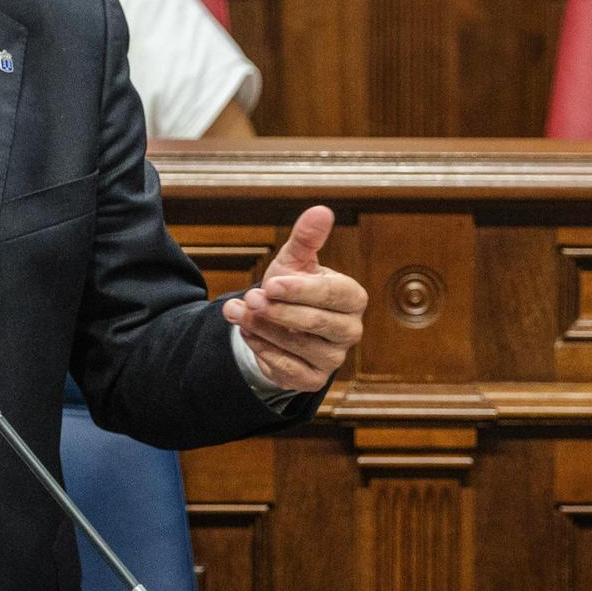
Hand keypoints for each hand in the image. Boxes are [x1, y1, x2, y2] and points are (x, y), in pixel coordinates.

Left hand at [221, 205, 366, 391]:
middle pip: (318, 323)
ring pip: (298, 346)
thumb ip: (307, 237)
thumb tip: (322, 210)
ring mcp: (334, 358)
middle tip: (251, 299)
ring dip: (263, 328)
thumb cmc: (291, 287)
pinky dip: (263, 350)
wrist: (277, 324)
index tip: (271, 284)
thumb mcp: (295, 260)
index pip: (333, 294)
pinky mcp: (314, 380)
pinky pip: (288, 369)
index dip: (302, 290)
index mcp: (352, 297)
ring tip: (239, 312)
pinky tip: (248, 333)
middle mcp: (350, 330)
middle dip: (279, 311)